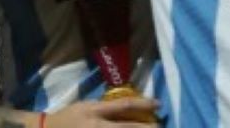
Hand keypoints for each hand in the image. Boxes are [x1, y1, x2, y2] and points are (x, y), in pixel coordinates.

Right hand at [43, 95, 159, 125]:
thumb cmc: (70, 116)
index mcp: (94, 111)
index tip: (158, 104)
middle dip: (147, 127)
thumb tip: (128, 108)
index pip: (123, 105)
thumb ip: (105, 108)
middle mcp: (98, 126)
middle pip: (128, 126)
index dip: (143, 104)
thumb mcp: (85, 106)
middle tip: (160, 126)